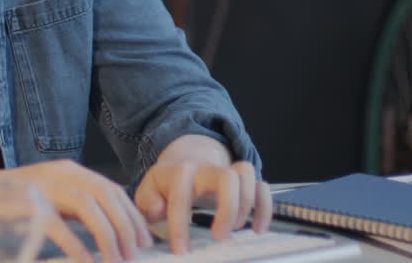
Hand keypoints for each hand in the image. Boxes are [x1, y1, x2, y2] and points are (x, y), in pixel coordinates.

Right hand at [0, 160, 152, 261]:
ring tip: (117, 260)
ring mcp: (43, 187)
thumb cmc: (10, 202)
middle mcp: (59, 174)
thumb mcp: (50, 196)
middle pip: (105, 194)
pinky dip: (77, 245)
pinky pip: (59, 225)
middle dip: (126, 225)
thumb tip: (109, 228)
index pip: (110, 188)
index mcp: (68, 170)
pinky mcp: (27, 205)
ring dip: (108, 235)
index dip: (131, 213)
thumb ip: (75, 205)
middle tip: (135, 253)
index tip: (143, 237)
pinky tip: (87, 262)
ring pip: (88, 206)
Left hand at [132, 135, 271, 253]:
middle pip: (227, 177)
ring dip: (246, 205)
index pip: (182, 195)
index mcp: (180, 172)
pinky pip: (262, 187)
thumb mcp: (148, 191)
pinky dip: (264, 208)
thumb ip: (147, 202)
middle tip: (220, 236)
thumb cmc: (166, 184)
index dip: (180, 224)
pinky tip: (258, 228)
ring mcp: (227, 172)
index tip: (181, 249)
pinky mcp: (242, 182)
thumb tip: (158, 211)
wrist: (185, 161)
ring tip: (237, 229)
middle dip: (228, 209)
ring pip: (246, 174)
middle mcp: (207, 169)